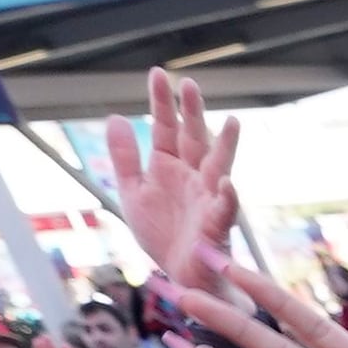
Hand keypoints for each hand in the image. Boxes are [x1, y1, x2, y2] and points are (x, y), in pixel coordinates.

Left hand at [103, 68, 242, 285]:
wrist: (180, 273)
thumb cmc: (162, 233)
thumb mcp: (132, 191)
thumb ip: (124, 156)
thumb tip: (116, 117)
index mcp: (169, 166)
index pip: (166, 127)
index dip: (162, 102)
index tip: (159, 74)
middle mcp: (192, 176)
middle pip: (193, 139)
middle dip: (192, 114)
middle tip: (189, 85)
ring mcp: (207, 198)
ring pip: (217, 167)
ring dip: (225, 146)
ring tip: (232, 123)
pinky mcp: (216, 225)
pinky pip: (224, 209)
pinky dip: (227, 197)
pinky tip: (226, 183)